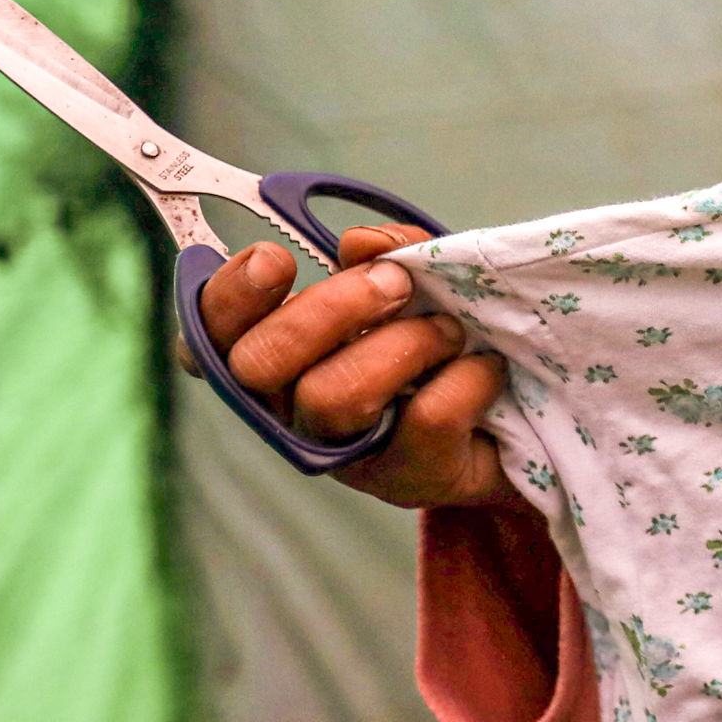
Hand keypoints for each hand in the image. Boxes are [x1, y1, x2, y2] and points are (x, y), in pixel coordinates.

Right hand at [186, 222, 511, 509]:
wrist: (511, 417)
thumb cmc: (443, 343)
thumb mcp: (419, 283)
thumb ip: (391, 252)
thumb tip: (361, 242)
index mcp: (279, 354)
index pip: (209, 334)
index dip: (228, 297)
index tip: (275, 257)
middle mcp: (291, 408)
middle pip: (259, 364)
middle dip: (331, 308)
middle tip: (396, 285)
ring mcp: (342, 451)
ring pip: (334, 396)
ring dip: (403, 345)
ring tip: (449, 331)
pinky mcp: (402, 479)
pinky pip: (424, 420)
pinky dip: (465, 379)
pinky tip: (484, 368)